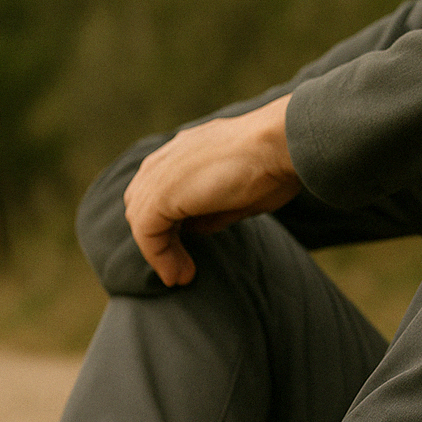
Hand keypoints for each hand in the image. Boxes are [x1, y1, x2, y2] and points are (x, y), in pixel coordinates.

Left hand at [123, 94, 298, 285]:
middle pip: (142, 205)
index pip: (158, 193)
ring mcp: (161, 171)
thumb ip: (209, 212)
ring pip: (141, 219)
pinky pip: (146, 231)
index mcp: (184, 153)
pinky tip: (175, 275)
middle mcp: (167, 158)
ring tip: (179, 276)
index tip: (187, 255)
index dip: (168, 227)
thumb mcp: (236, 195)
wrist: (281, 144)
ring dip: (158, 252)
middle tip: (181, 270)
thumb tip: (194, 230)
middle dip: (158, 241)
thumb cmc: (274, 165)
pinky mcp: (162, 191)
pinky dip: (157, 256)